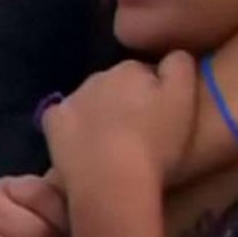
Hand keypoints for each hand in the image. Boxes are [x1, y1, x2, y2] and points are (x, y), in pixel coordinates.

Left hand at [41, 52, 198, 188]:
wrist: (113, 182)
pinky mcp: (52, 122)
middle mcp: (98, 76)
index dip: (154, 95)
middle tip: (138, 134)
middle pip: (115, 85)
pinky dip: (71, 127)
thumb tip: (172, 54)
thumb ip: (180, 66)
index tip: (160, 118)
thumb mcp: (185, 98)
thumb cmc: (156, 143)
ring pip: (89, 100)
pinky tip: (83, 146)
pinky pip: (62, 118)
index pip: (145, 74)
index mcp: (131, 68)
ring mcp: (72, 99)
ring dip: (99, 114)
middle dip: (125, 102)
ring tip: (112, 145)